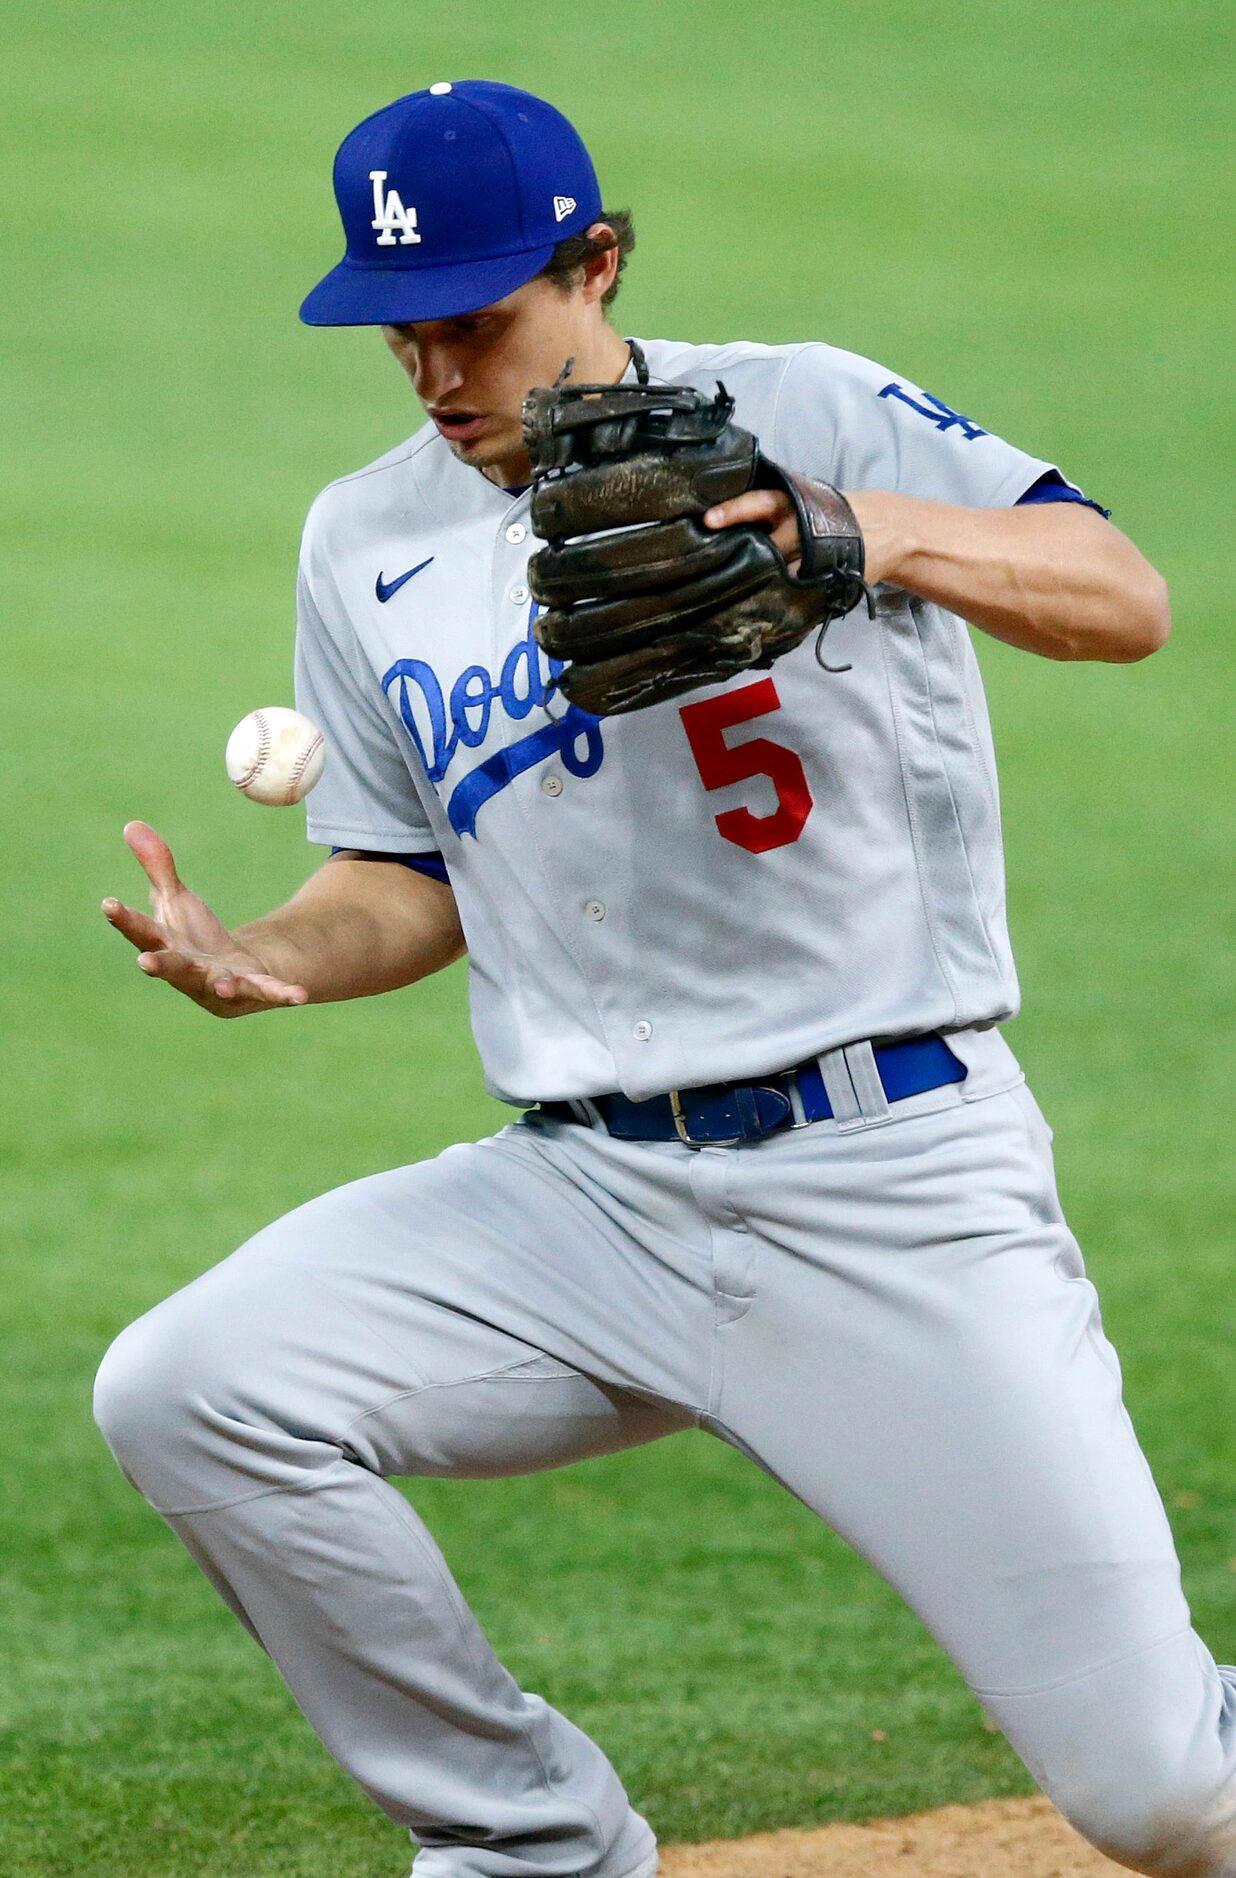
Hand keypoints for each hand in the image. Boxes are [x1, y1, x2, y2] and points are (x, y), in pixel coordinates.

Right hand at [102, 821, 307, 1016]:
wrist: (233, 972)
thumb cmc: (194, 937)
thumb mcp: (176, 899)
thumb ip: (157, 867)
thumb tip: (131, 825)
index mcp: (165, 946)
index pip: (140, 931)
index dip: (124, 919)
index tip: (108, 903)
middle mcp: (187, 971)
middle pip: (172, 967)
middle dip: (160, 965)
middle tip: (145, 962)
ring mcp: (218, 985)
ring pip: (219, 986)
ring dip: (223, 986)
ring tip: (226, 985)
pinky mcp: (252, 991)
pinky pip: (268, 992)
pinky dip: (282, 994)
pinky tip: (299, 996)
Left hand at [704, 487, 900, 586]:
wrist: (886, 530)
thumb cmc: (835, 513)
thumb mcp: (808, 500)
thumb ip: (774, 509)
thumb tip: (728, 518)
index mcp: (794, 503)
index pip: (759, 503)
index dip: (733, 511)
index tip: (707, 520)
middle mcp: (801, 527)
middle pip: (765, 545)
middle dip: (744, 554)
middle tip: (716, 561)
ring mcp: (814, 555)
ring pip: (778, 571)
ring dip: (760, 579)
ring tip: (735, 588)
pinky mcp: (825, 577)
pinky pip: (796, 590)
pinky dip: (782, 595)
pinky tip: (767, 600)